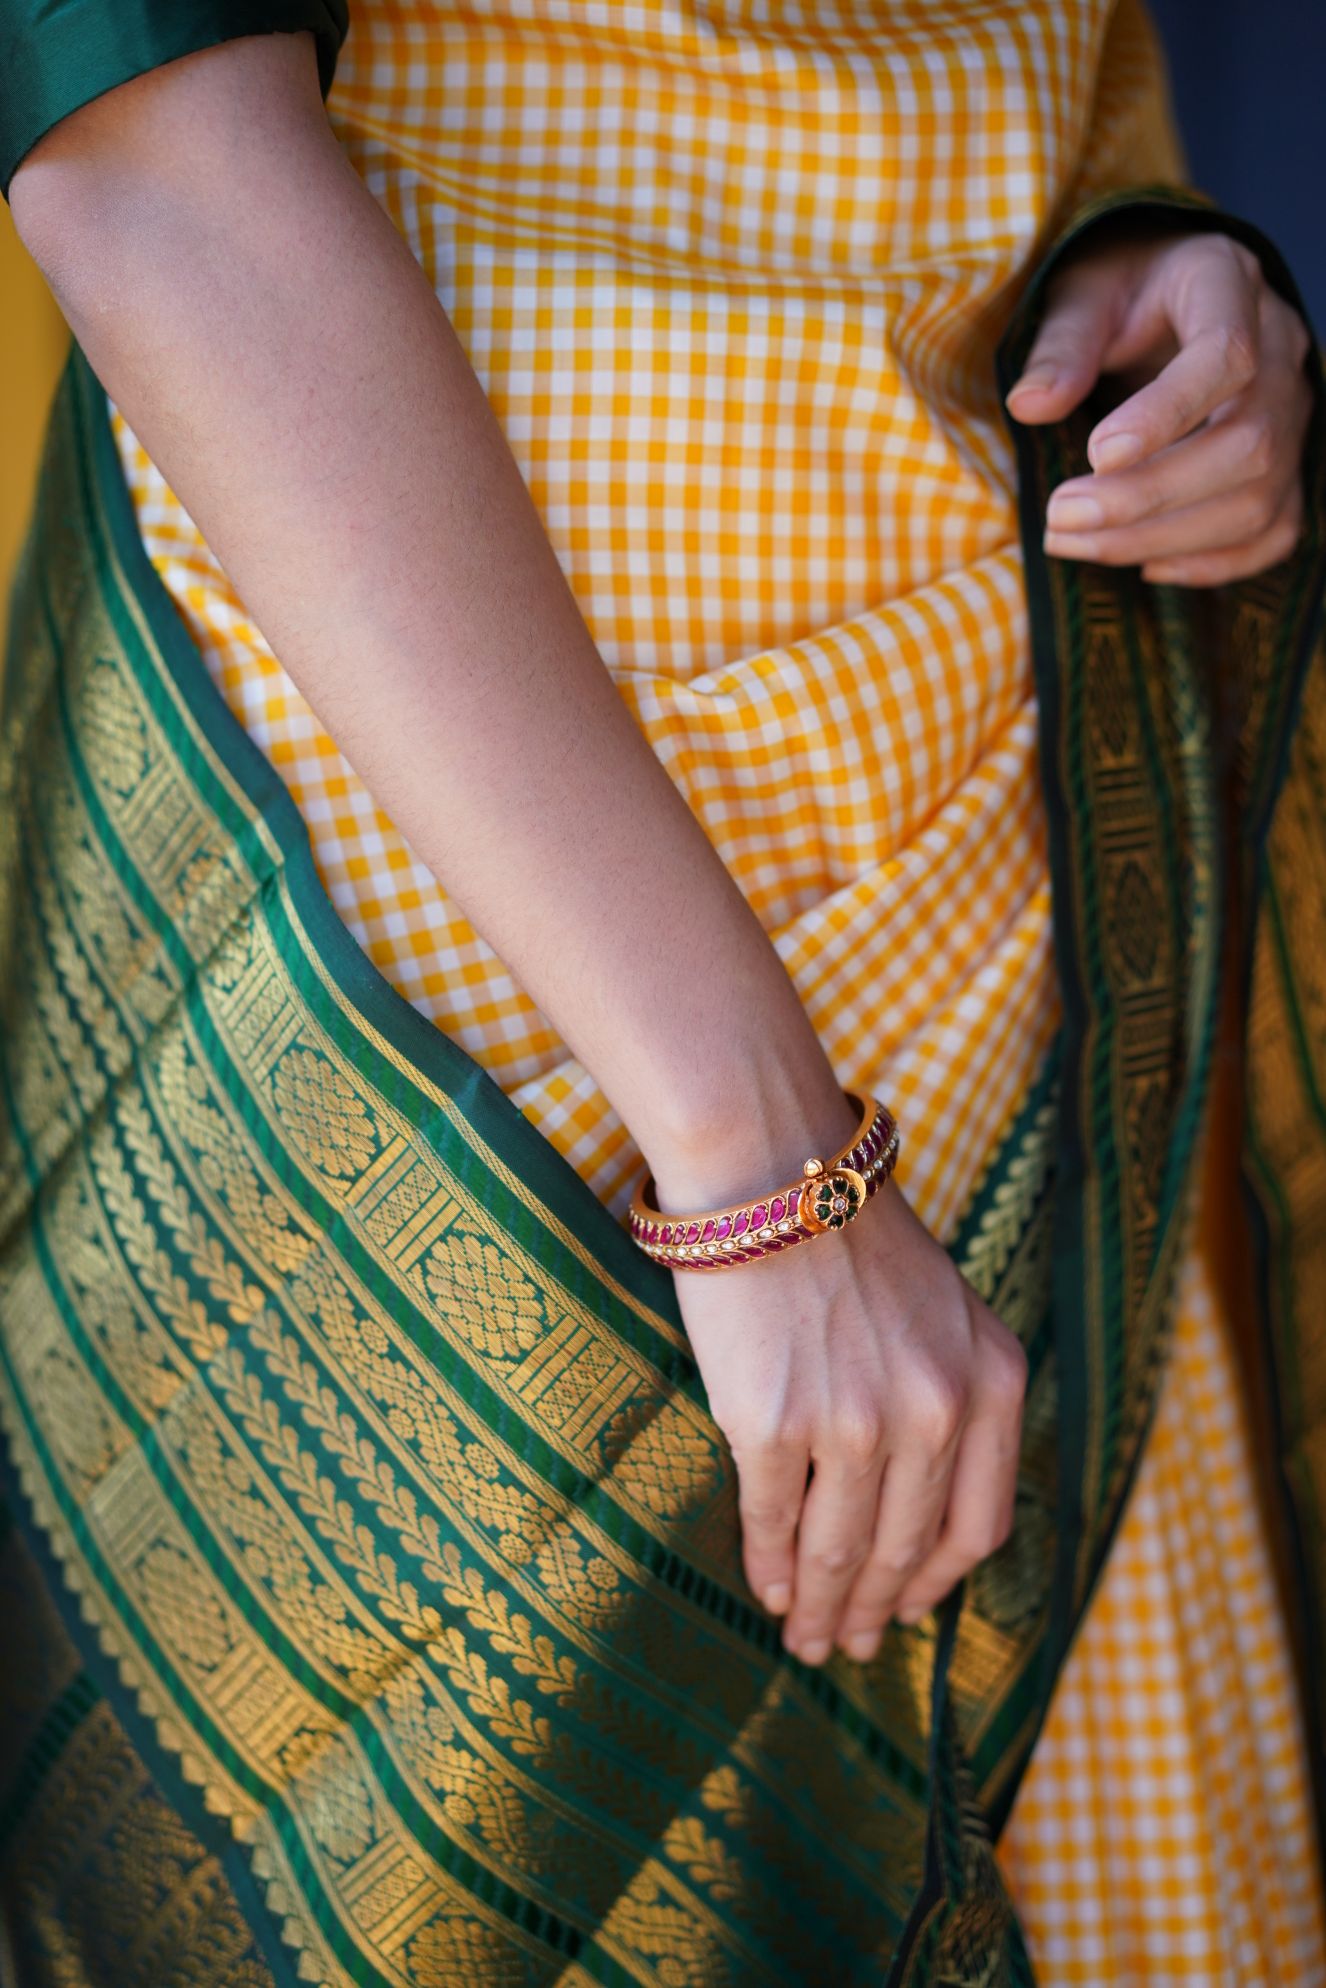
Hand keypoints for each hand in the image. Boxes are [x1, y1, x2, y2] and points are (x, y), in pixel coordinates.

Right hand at [671, 1170, 1027, 1663]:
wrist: (769, 1172)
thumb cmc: (847, 1233)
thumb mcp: (942, 1308)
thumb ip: (950, 1395)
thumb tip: (921, 1503)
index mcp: (989, 1380)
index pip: (979, 1524)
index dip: (940, 1583)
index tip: (910, 1613)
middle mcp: (934, 1410)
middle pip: (909, 1550)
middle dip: (876, 1612)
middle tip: (847, 1648)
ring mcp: (855, 1422)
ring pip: (842, 1549)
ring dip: (822, 1607)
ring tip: (804, 1638)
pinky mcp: (773, 1423)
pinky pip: (775, 1519)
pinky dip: (770, 1566)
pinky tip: (767, 1587)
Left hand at [1005, 228, 1312, 585]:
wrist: (1164, 295)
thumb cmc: (1121, 290)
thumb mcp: (1082, 295)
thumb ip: (1062, 345)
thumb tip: (1030, 405)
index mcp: (1230, 286)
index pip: (1226, 356)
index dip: (1165, 415)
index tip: (1095, 455)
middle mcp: (1278, 351)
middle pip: (1247, 444)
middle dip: (1148, 496)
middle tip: (1060, 518)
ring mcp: (1291, 413)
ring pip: (1258, 500)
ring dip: (1162, 539)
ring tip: (1074, 543)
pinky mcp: (1286, 464)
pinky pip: (1274, 531)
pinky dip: (1213, 563)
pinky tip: (1146, 566)